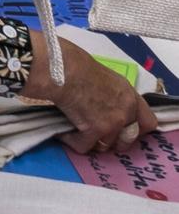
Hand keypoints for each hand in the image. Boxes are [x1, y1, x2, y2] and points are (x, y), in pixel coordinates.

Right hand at [35, 36, 159, 153]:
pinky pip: (84, 146)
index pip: (149, 122)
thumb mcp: (107, 78)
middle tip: (98, 134)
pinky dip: (72, 141)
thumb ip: (115, 96)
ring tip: (75, 130)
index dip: (137, 130)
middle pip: (128, 140)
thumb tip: (107, 107)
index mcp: (130, 96)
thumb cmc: (79, 67)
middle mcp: (126, 112)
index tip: (125, 130)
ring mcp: (112, 124)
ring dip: (90, 140)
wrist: (65, 70)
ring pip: (105, 146)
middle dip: (113, 140)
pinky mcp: (94, 131)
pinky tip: (64, 131)